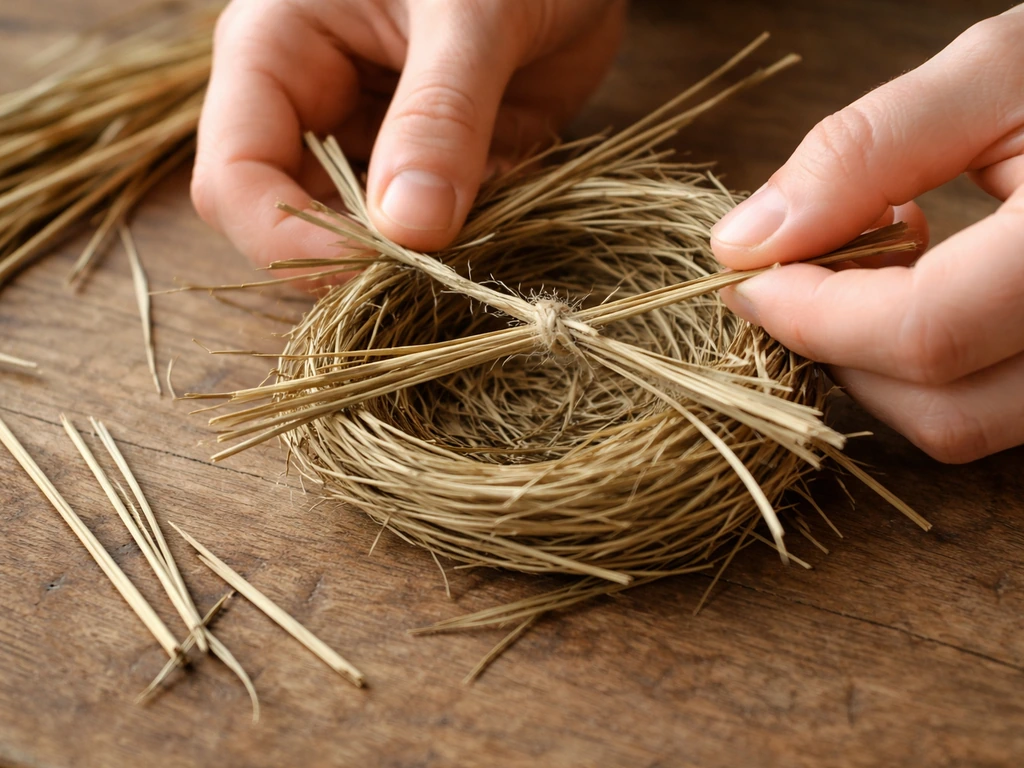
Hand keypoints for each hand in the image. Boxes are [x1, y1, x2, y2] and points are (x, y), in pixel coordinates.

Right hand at [191, 0, 625, 265]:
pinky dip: (462, 237)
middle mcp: (312, 107)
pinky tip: (504, 203)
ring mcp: (371, 143)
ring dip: (415, 254)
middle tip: (433, 262)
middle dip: (353, 256)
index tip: (370, 263)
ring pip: (360, 238)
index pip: (234, 177)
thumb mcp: (471, 17)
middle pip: (287, 222)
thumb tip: (408, 229)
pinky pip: (429, 231)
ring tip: (480, 226)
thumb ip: (440, 117)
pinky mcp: (429, 169)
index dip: (285, 237)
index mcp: (277, 53)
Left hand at [710, 6, 1023, 463]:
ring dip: (882, 358)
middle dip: (842, 343)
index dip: (810, 313)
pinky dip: (930, 365)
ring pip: (965, 424)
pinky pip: (994, 410)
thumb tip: (744, 241)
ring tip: (895, 249)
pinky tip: (935, 280)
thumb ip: (865, 150)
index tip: (747, 274)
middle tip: (816, 258)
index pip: (922, 334)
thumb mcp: (998, 73)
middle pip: (939, 407)